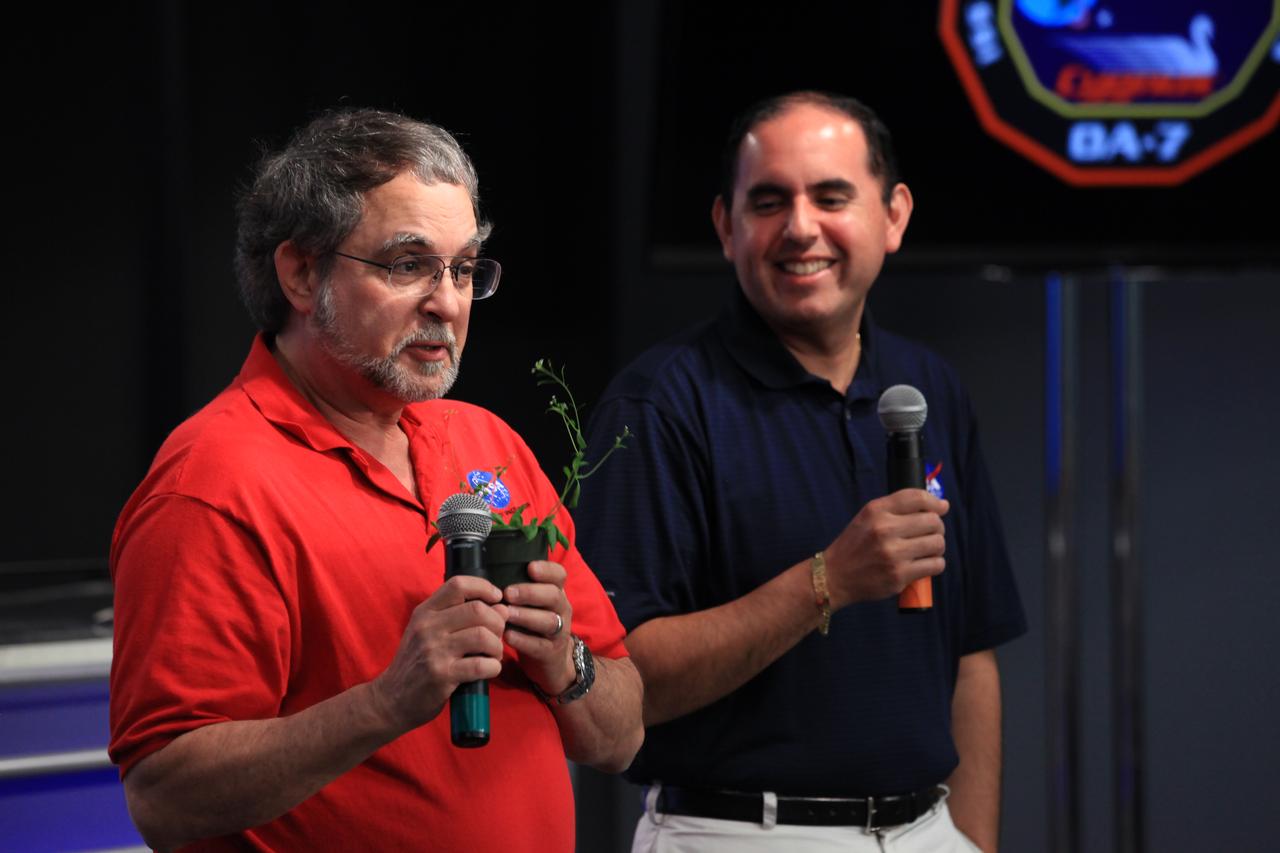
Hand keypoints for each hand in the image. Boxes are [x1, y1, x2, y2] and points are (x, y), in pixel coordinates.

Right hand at [369, 575, 507, 732]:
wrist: (391, 699)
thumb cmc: (417, 663)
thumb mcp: (429, 632)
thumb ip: (461, 616)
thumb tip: (502, 607)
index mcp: (425, 612)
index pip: (458, 584)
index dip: (484, 587)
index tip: (497, 598)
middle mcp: (428, 627)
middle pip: (477, 610)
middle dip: (497, 622)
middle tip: (497, 636)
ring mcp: (434, 651)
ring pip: (482, 636)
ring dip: (497, 647)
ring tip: (493, 655)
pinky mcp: (441, 675)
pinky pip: (480, 665)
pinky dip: (493, 667)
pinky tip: (490, 669)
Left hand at [503, 560, 575, 697]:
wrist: (552, 660)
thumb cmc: (534, 625)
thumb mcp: (533, 604)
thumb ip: (520, 589)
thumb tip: (491, 572)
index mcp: (556, 593)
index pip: (559, 575)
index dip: (547, 570)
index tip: (530, 568)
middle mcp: (561, 609)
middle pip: (554, 596)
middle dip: (530, 592)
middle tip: (508, 593)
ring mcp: (559, 631)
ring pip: (549, 620)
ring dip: (526, 616)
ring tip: (506, 614)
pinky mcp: (551, 652)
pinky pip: (539, 645)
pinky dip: (523, 640)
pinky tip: (508, 636)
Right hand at [823, 489, 948, 608]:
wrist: (835, 576)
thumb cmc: (856, 545)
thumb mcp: (867, 517)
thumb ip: (896, 508)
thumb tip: (938, 505)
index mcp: (876, 511)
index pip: (917, 498)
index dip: (935, 501)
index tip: (942, 507)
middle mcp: (884, 529)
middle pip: (933, 521)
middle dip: (937, 527)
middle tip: (931, 533)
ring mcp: (893, 554)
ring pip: (937, 543)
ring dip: (937, 546)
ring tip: (927, 549)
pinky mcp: (899, 576)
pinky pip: (935, 565)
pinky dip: (935, 564)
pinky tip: (925, 563)